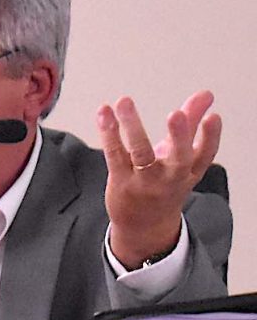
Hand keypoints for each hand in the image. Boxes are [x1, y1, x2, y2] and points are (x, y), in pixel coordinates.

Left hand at [97, 90, 220, 268]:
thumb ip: (191, 122)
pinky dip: (110, 133)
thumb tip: (206, 94)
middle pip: (179, 158)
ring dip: (132, 126)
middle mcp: (169, 178)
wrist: (142, 225)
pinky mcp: (120, 180)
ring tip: (124, 102)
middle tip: (176, 114)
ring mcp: (144, 181)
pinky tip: (105, 114)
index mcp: (189, 171)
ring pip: (140, 153)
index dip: (211, 137)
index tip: (213, 118)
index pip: (205, 155)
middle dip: (179, 136)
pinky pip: (115, 154)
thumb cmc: (164, 183)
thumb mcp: (183, 157)